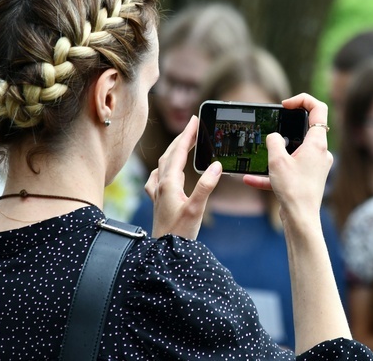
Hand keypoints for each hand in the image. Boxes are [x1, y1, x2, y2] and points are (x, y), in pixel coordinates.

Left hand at [145, 116, 221, 238]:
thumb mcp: (197, 209)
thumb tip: (216, 165)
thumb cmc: (179, 233)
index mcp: (169, 183)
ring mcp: (156, 191)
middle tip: (193, 126)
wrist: (163, 252)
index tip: (195, 120)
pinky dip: (164, 166)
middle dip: (182, 138)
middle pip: (169, 153)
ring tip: (185, 142)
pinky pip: (157, 176)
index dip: (187, 135)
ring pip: (163, 163)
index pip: (179, 151)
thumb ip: (206, 186)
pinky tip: (165, 170)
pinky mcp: (157, 199)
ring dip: (174, 150)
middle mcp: (160, 184)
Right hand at [243, 93, 332, 231]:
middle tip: (272, 128)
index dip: (302, 100)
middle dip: (286, 128)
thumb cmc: (293, 190)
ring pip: (294, 151)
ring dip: (276, 154)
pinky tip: (251, 178)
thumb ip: (273, 141)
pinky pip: (289, 169)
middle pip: (306, 129)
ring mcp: (315, 166)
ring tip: (259, 158)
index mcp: (317, 143)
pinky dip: (273, 172)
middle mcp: (320, 153)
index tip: (286, 105)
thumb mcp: (277, 160)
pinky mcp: (308, 179)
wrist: (300, 219)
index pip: (318, 109)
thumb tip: (273, 137)